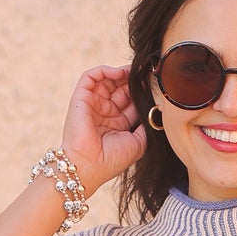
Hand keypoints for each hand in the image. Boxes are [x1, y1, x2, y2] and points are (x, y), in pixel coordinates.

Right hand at [57, 64, 148, 194]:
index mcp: (117, 123)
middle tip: (145, 75)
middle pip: (120, 88)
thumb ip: (147, 125)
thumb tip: (156, 108)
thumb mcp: (139, 143)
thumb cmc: (112, 159)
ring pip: (107, 80)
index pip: (130, 101)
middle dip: (132, 81)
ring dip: (121, 73)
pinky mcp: (80, 98)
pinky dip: (104, 70)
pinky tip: (119, 72)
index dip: (141, 93)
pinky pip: (90, 76)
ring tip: (134, 72)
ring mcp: (92, 104)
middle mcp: (104, 112)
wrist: (90, 166)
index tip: (153, 86)